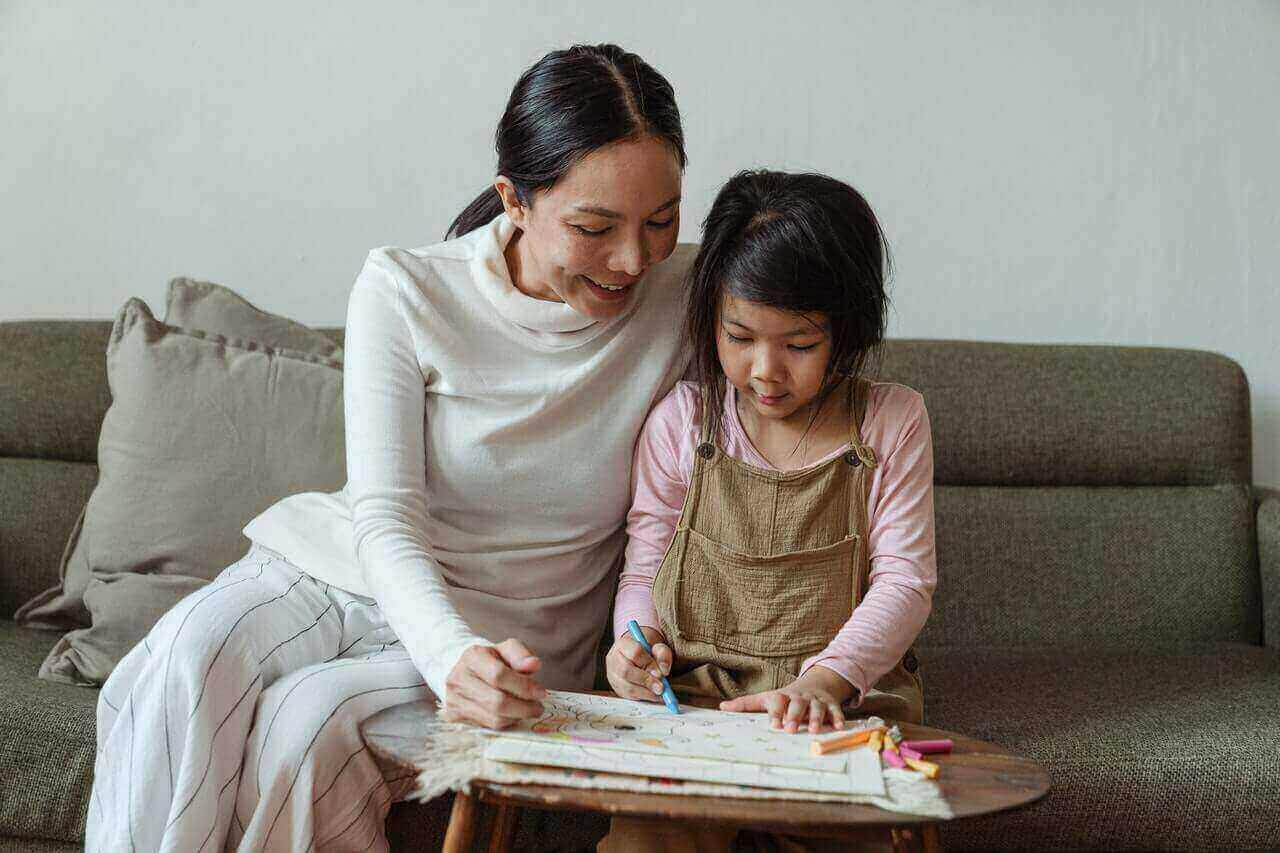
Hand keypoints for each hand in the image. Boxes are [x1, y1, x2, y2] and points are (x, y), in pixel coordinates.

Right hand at [440, 638, 547, 728]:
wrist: (466, 671)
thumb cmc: (492, 660)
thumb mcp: (508, 650)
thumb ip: (522, 654)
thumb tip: (533, 664)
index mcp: (472, 656)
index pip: (499, 675)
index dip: (523, 687)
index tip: (541, 692)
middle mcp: (458, 678)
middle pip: (496, 702)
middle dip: (524, 707)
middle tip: (538, 707)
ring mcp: (453, 700)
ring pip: (493, 719)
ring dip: (516, 717)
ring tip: (527, 710)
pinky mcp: (454, 717)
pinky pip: (487, 727)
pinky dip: (504, 723)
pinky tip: (512, 715)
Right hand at [605, 626, 673, 701]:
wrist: (641, 654)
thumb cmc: (649, 649)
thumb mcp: (659, 646)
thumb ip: (663, 654)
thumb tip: (664, 670)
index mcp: (623, 643)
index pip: (634, 653)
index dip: (649, 664)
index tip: (661, 672)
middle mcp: (614, 659)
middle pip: (626, 671)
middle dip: (646, 680)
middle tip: (661, 687)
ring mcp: (613, 675)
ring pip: (627, 687)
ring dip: (646, 692)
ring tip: (659, 692)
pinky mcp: (617, 688)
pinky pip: (629, 696)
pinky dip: (643, 697)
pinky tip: (654, 695)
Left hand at [718, 665, 854, 732]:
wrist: (814, 684)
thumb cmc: (785, 698)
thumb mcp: (766, 699)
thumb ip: (746, 704)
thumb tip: (722, 707)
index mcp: (782, 696)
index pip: (777, 702)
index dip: (775, 713)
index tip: (773, 725)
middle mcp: (799, 697)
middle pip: (797, 704)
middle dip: (794, 716)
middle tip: (790, 730)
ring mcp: (815, 700)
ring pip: (817, 707)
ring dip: (816, 718)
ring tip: (814, 731)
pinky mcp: (830, 704)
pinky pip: (835, 710)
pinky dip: (838, 718)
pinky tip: (839, 728)